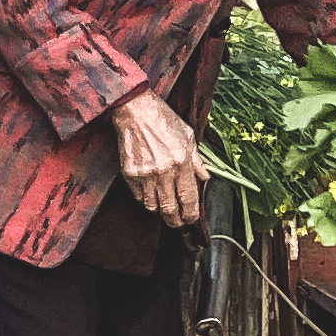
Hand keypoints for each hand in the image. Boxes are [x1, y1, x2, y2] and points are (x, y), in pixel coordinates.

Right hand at [109, 89, 206, 228]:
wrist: (136, 111)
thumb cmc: (163, 120)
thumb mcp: (188, 136)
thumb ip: (197, 160)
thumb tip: (205, 178)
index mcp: (181, 162)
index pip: (189, 198)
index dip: (191, 214)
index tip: (192, 219)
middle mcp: (164, 171)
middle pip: (170, 209)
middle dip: (176, 221)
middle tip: (179, 223)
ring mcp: (145, 175)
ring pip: (153, 207)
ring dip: (160, 211)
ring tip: (165, 208)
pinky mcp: (130, 174)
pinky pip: (138, 197)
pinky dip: (145, 199)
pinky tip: (150, 193)